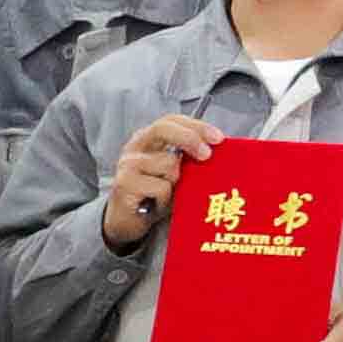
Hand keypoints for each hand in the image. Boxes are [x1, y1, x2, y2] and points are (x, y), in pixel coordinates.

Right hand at [99, 108, 226, 247]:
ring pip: (168, 164)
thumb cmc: (152, 194)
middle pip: (163, 129)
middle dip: (190, 138)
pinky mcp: (125, 184)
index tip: (218, 138)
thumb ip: (186, 159)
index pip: (172, 120)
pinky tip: (156, 204)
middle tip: (207, 154)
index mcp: (148, 138)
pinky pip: (160, 188)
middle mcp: (135, 147)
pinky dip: (165, 199)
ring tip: (167, 193)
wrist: (125, 221)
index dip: (197, 126)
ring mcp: (128, 164)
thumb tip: (216, 151)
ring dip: (176, 182)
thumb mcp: (172, 173)